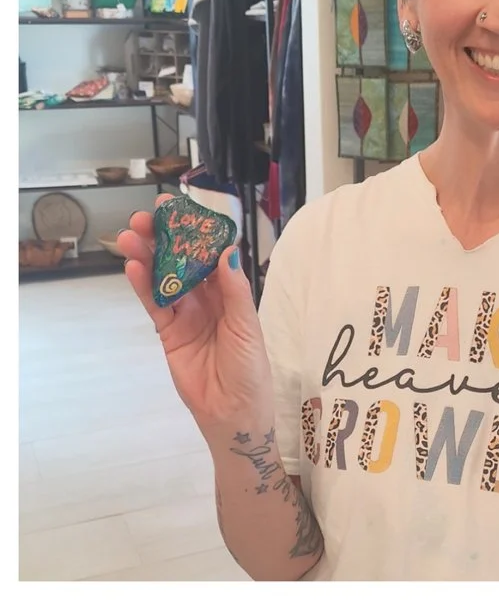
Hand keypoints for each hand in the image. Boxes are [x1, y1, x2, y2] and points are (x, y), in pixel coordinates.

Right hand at [116, 205, 277, 440]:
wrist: (232, 410)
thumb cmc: (249, 365)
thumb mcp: (246, 324)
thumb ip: (233, 289)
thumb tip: (226, 251)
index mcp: (231, 290)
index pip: (211, 253)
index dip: (196, 231)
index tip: (181, 209)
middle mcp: (207, 298)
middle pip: (182, 262)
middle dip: (164, 239)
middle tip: (146, 216)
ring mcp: (186, 315)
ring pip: (164, 280)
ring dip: (147, 258)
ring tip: (129, 236)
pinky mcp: (168, 334)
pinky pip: (155, 306)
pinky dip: (144, 287)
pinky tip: (133, 268)